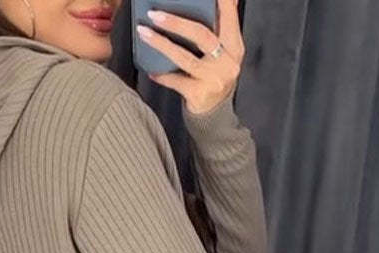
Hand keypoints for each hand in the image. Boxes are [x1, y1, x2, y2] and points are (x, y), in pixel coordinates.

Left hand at [138, 0, 243, 114]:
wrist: (215, 116)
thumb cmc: (215, 77)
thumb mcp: (225, 52)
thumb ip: (224, 26)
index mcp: (235, 48)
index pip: (229, 18)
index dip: (221, 3)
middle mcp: (227, 63)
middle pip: (201, 35)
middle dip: (176, 22)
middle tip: (155, 14)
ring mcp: (213, 79)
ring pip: (184, 57)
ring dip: (161, 43)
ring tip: (143, 32)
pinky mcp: (199, 94)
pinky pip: (176, 81)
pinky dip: (162, 74)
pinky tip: (151, 69)